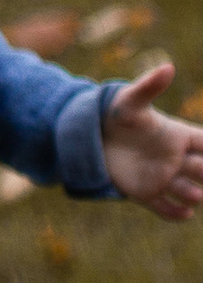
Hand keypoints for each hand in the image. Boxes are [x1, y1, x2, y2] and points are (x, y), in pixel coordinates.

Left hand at [101, 61, 202, 218]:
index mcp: (177, 135)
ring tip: (195, 196)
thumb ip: (149, 86)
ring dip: (194, 195)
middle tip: (200, 171)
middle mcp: (175, 159)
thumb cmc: (116, 114)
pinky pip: (166, 208)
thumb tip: (168, 67)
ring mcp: (162, 178)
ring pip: (188, 192)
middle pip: (202, 170)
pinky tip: (184, 214)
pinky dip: (176, 214)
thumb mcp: (130, 100)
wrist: (92, 135)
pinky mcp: (145, 193)